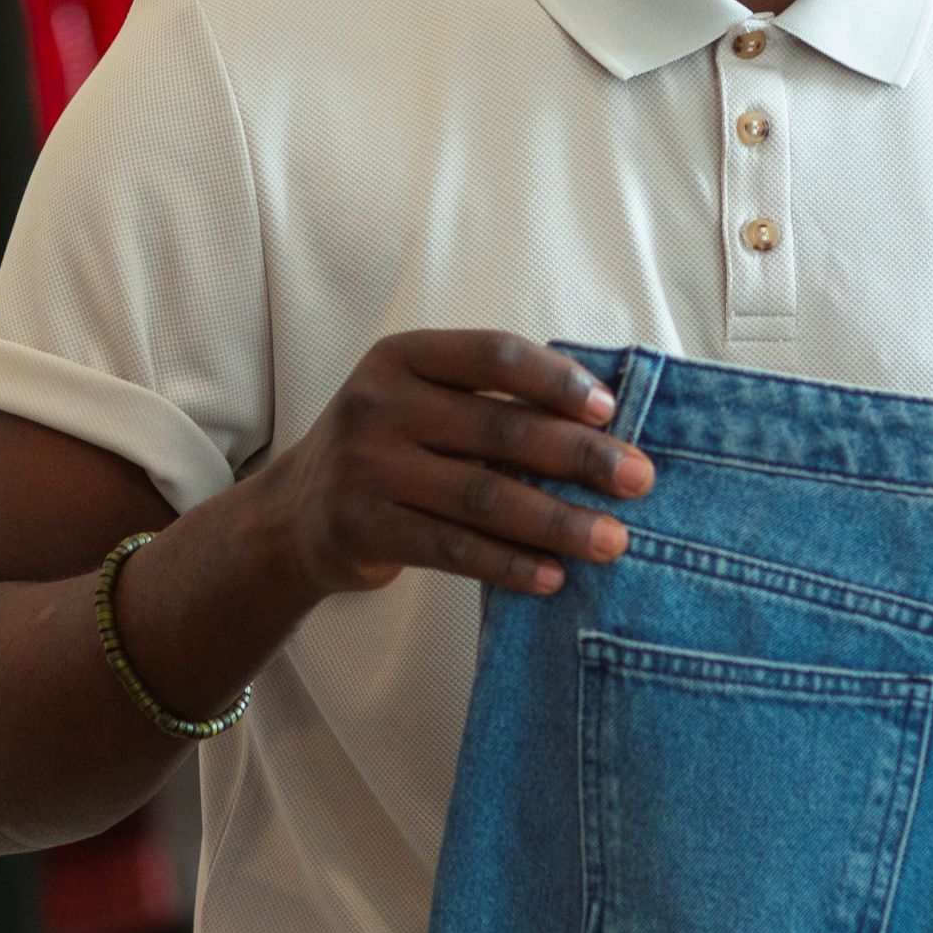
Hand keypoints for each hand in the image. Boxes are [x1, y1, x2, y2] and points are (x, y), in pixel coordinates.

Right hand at [231, 330, 655, 604]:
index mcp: (401, 357)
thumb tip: (605, 422)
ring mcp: (365, 468)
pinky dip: (510, 565)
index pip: (493, 355)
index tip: (611, 411)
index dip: (557, 381)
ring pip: (483, 497)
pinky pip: (454, 550)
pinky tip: (554, 577)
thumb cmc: (389, 451)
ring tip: (613, 541)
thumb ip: (489, 402)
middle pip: (500, 429)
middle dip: (579, 457)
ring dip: (557, 522)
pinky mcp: (363, 529)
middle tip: (639, 480)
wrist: (293, 516)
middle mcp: (376, 404)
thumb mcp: (419, 404)